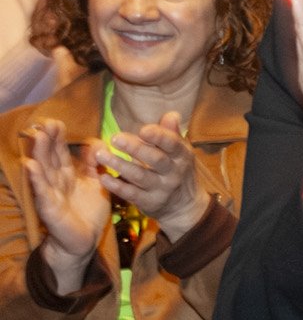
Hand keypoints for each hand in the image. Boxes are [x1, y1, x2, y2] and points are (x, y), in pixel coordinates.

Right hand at [22, 120, 108, 290]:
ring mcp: (50, 194)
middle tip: (46, 122)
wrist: (84, 242)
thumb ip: (94, 165)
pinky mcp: (49, 207)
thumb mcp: (96, 184)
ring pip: (43, 170)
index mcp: (67, 176)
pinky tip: (30, 165)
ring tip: (37, 135)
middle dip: (47, 140)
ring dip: (40, 152)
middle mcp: (55, 182)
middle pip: (50, 157)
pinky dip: (36, 178)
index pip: (60, 153)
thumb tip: (96, 142)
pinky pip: (42, 191)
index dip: (58, 138)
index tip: (56, 121)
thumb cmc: (88, 213)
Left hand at [96, 113, 207, 240]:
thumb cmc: (176, 171)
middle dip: (136, 148)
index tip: (143, 130)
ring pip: (140, 176)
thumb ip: (171, 135)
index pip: (173, 145)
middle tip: (114, 138)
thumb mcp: (179, 153)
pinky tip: (103, 176)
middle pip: (156, 160)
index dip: (159, 137)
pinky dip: (116, 185)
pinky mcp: (149, 202)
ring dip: (119, 164)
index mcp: (181, 156)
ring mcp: (162, 189)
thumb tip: (172, 114)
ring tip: (100, 154)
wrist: (184, 205)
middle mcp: (174, 173)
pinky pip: (131, 194)